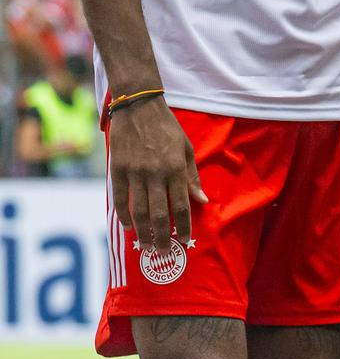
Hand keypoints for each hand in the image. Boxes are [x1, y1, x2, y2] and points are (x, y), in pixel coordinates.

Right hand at [109, 98, 207, 250]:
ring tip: (148, 245)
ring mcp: (134, 172)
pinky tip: (130, 227)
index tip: (185, 239)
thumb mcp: (186, 148)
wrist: (138, 107)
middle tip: (165, 251)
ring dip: (143, 232)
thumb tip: (202, 200)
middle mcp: (155, 173)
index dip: (183, 225)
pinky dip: (124, 216)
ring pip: (138, 211)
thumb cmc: (167, 127)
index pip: (181, 204)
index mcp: (175, 167)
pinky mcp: (117, 170)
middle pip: (158, 214)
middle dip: (162, 236)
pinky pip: (119, 199)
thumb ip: (192, 176)